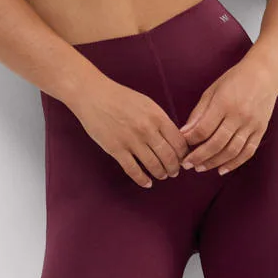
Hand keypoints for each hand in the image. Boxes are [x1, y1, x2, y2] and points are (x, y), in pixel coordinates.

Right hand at [72, 75, 190, 188]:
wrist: (93, 95)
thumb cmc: (119, 97)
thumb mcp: (146, 104)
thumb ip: (160, 120)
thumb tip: (172, 139)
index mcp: (157, 117)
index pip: (179, 142)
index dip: (183, 154)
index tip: (183, 159)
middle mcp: (147, 130)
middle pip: (169, 156)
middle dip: (174, 168)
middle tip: (174, 172)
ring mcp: (131, 141)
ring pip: (153, 165)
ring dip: (161, 174)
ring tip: (162, 176)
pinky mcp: (116, 149)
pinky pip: (133, 170)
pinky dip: (142, 180)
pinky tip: (147, 183)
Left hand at [177, 53, 277, 173]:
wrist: (265, 74)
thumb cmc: (234, 80)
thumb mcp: (212, 90)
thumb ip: (199, 112)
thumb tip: (184, 133)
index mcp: (224, 103)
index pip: (203, 129)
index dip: (190, 140)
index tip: (181, 146)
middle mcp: (239, 115)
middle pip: (216, 143)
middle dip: (199, 157)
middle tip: (187, 164)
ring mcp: (252, 124)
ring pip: (232, 151)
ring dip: (214, 162)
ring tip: (201, 168)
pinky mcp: (261, 130)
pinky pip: (248, 151)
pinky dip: (234, 163)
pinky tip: (222, 169)